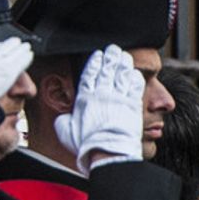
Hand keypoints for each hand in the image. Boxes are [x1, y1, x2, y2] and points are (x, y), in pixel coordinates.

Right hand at [53, 45, 144, 175]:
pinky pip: (134, 88)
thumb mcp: (66, 131)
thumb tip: (63, 118)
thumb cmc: (87, 144)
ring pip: (121, 76)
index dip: (94, 62)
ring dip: (123, 64)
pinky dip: (135, 79)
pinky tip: (135, 73)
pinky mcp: (132, 106)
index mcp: (85, 98)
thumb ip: (64, 120)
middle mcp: (102, 95)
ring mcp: (118, 99)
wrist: (108, 151)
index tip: (97, 54)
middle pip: (107, 71)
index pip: (89, 74)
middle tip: (113, 48)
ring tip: (124, 55)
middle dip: (110, 57)